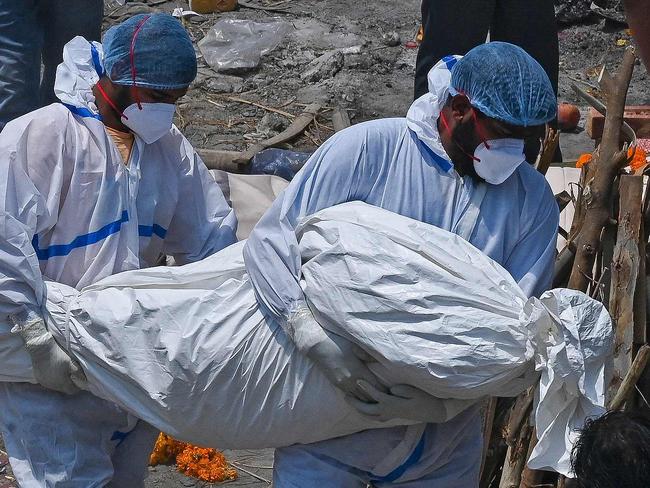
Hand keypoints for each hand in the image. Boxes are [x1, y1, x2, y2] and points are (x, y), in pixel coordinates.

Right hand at [12, 315, 86, 394]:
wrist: (41, 349)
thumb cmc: (58, 356)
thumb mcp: (72, 363)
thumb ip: (79, 373)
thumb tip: (85, 380)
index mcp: (61, 383)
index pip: (72, 391)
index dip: (77, 387)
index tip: (80, 382)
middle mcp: (52, 386)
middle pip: (63, 389)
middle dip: (68, 384)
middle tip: (72, 376)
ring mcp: (44, 383)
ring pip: (55, 386)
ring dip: (60, 382)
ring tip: (63, 373)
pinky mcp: (38, 379)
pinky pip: (47, 382)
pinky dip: (52, 379)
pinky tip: (54, 372)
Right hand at [307, 331, 385, 401]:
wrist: (318, 345)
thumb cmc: (338, 343)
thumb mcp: (356, 347)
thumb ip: (369, 355)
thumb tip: (382, 360)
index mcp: (359, 371)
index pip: (376, 387)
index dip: (385, 391)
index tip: (393, 393)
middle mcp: (351, 381)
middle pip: (368, 397)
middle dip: (378, 399)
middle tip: (388, 401)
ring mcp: (343, 384)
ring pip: (359, 399)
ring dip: (367, 400)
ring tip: (377, 403)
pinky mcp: (336, 384)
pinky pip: (350, 396)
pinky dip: (358, 398)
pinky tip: (362, 399)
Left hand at [346, 380, 474, 422]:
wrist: (433, 411)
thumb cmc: (424, 398)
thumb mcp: (415, 391)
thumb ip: (402, 390)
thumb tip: (391, 389)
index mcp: (393, 404)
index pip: (375, 396)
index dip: (366, 387)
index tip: (358, 379)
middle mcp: (388, 412)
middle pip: (367, 410)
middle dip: (355, 403)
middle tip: (345, 394)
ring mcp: (390, 415)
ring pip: (370, 415)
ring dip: (359, 409)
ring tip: (350, 400)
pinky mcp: (392, 416)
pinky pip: (375, 416)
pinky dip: (366, 413)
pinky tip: (363, 408)